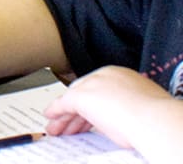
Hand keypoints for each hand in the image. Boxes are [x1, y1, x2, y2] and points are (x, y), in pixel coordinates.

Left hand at [44, 66, 182, 159]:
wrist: (152, 118)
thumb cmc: (154, 117)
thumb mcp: (140, 108)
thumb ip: (126, 106)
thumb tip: (124, 118)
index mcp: (121, 75)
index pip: (100, 89)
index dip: (93, 105)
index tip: (90, 116)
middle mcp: (104, 76)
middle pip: (84, 93)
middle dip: (76, 112)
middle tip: (70, 125)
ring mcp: (91, 84)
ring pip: (73, 101)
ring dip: (65, 118)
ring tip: (58, 129)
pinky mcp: (80, 96)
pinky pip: (64, 104)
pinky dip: (56, 112)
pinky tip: (51, 119)